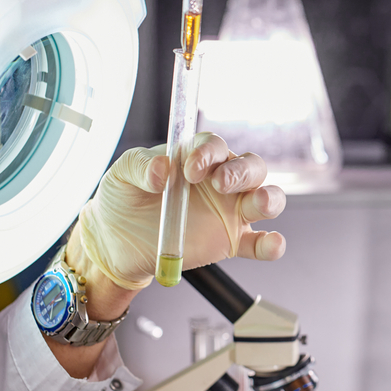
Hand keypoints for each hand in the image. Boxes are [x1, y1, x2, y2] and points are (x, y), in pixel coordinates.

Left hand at [71, 133, 286, 291]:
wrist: (117, 242)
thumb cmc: (124, 200)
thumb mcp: (121, 174)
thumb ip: (140, 165)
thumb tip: (162, 169)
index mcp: (197, 159)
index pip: (214, 146)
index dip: (207, 153)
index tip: (190, 170)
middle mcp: (221, 182)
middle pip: (251, 167)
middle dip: (242, 172)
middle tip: (220, 183)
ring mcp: (230, 212)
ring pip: (266, 198)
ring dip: (268, 198)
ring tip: (258, 203)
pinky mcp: (232, 243)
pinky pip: (260, 243)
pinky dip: (272, 244)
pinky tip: (274, 244)